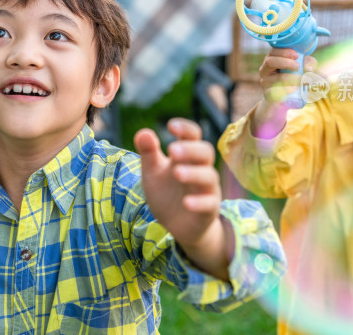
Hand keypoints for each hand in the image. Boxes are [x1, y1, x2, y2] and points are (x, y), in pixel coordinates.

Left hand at [135, 119, 222, 248]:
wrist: (176, 226)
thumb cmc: (166, 193)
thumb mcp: (152, 172)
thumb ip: (148, 153)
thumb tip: (143, 132)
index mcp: (186, 156)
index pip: (192, 136)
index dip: (185, 129)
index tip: (171, 125)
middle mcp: (200, 169)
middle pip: (205, 152)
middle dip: (190, 149)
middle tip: (172, 150)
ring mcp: (207, 189)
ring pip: (209, 176)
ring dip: (194, 173)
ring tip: (177, 172)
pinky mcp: (209, 210)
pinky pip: (209, 203)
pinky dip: (199, 202)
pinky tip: (186, 202)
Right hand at [252, 48, 315, 138]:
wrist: (285, 98)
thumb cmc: (294, 77)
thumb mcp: (303, 68)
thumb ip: (308, 63)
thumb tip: (308, 68)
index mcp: (272, 59)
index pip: (273, 52)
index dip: (284, 52)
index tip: (297, 55)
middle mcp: (265, 70)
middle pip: (270, 62)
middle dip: (286, 63)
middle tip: (298, 67)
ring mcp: (265, 82)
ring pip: (274, 78)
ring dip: (290, 78)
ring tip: (302, 80)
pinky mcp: (267, 94)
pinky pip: (273, 92)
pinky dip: (285, 90)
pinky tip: (294, 89)